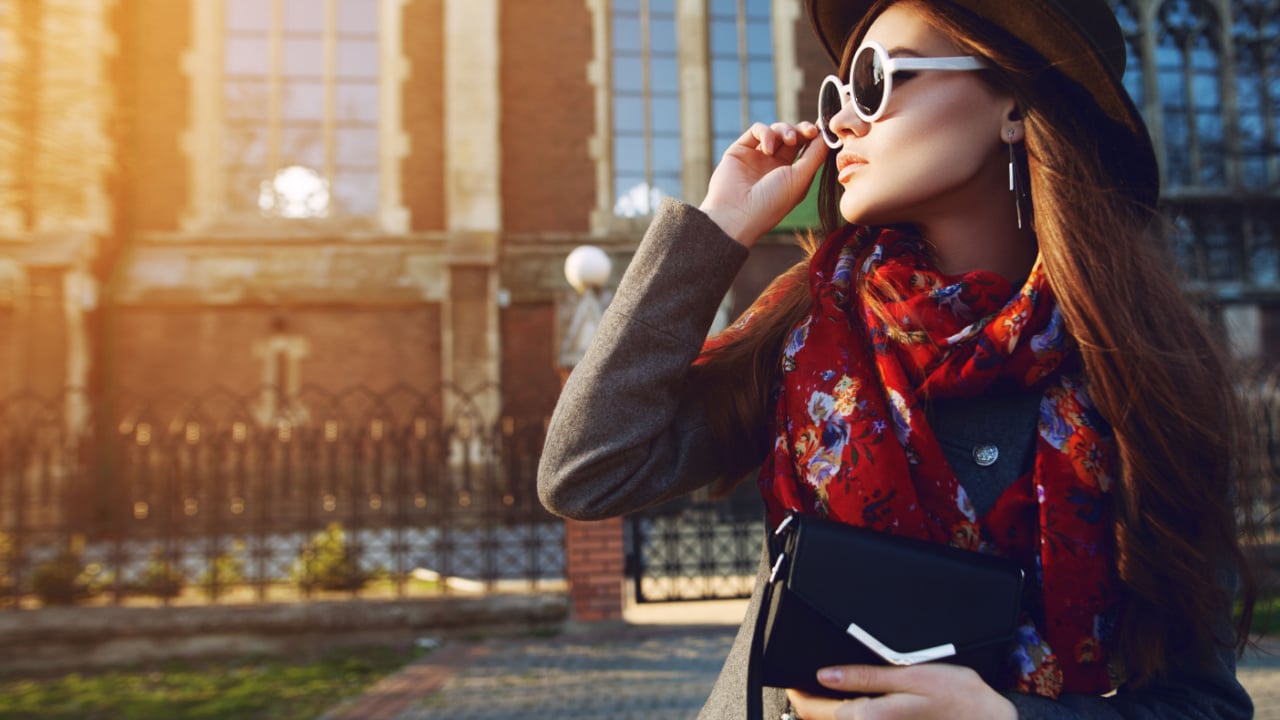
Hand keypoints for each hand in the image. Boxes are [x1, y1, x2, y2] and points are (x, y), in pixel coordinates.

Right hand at [699, 121, 827, 247]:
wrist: (736, 213)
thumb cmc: (772, 202)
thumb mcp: (801, 178)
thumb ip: (816, 154)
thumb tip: (827, 134)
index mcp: (792, 175)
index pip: (807, 148)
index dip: (815, 137)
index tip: (823, 130)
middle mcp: (775, 165)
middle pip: (793, 136)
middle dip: (803, 130)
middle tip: (809, 132)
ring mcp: (757, 157)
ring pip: (776, 130)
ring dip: (785, 130)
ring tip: (788, 140)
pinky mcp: (741, 149)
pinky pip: (757, 130)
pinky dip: (766, 133)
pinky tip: (768, 148)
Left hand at [785, 664, 1017, 719]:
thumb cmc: (956, 696)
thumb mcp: (909, 675)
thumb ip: (864, 677)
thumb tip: (824, 675)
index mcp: (868, 717)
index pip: (812, 710)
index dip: (796, 691)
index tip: (791, 676)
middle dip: (809, 701)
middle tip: (807, 677)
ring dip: (828, 710)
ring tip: (830, 687)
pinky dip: (849, 715)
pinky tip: (856, 701)